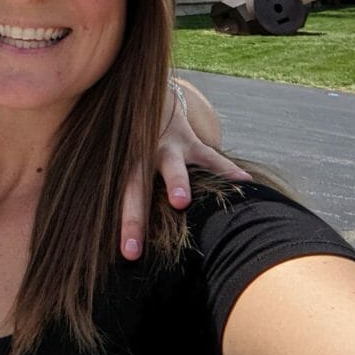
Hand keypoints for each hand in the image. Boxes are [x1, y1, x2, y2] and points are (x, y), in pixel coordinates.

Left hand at [118, 78, 251, 259]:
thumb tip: (108, 235)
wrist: (150, 99)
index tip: (127, 255)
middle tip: (133, 246)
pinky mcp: (192, 141)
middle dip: (134, 216)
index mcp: (126, 169)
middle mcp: (142, 158)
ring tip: (180, 202)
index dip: (123, 227)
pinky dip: (228, 170)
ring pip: (172, 165)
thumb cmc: (135, 141)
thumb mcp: (122, 158)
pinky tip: (246, 184)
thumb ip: (120, 186)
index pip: (119, 200)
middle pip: (136, 189)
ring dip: (176, 182)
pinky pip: (211, 157)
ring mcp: (167, 148)